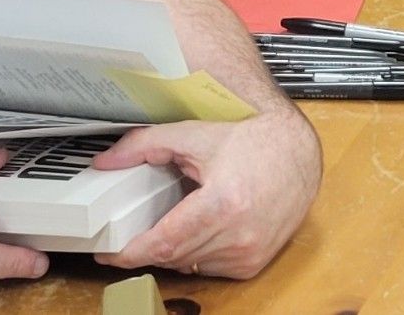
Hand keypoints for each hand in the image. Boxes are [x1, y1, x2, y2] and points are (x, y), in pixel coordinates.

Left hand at [94, 108, 321, 277]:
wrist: (297, 152)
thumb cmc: (252, 141)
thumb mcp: (195, 135)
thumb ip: (144, 145)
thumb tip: (106, 162)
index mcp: (223, 203)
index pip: (165, 242)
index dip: (131, 251)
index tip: (108, 252)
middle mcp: (239, 234)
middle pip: (173, 256)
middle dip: (147, 247)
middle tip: (129, 232)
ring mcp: (249, 253)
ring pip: (190, 265)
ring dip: (172, 250)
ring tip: (169, 223)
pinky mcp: (254, 262)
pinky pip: (210, 268)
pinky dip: (196, 253)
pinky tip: (198, 229)